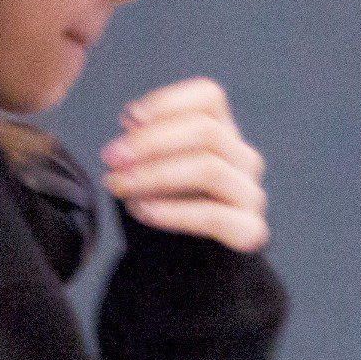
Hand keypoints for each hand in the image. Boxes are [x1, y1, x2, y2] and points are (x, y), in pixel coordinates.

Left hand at [102, 77, 269, 253]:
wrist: (183, 262)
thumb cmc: (164, 202)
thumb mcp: (150, 165)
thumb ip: (144, 140)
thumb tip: (132, 118)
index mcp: (220, 132)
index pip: (208, 97)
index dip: (168, 101)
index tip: (128, 117)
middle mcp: (242, 157)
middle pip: (206, 131)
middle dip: (151, 141)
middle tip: (111, 157)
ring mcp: (249, 193)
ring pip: (209, 169)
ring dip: (156, 174)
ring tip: (120, 185)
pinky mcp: (250, 230)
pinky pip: (215, 215)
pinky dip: (174, 211)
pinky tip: (143, 210)